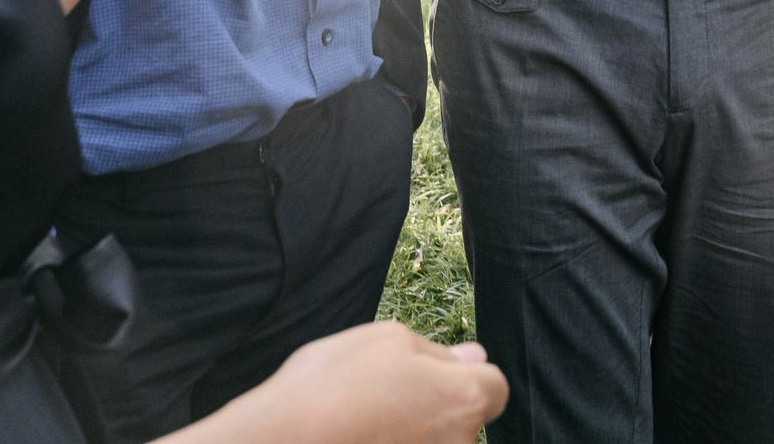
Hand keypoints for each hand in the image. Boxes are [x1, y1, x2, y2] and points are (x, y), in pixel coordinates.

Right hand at [193, 320, 508, 443]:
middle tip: (385, 392)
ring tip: (364, 419)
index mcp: (464, 398)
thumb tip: (473, 356)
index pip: (494, 387)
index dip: (467, 375)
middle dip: (436, 403)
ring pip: (434, 439)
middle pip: (463, 417)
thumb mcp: (386, 339)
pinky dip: (393, 443)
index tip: (433, 373)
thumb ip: (439, 350)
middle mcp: (458, 442)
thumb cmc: (332, 384)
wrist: (279, 441)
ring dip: (413, 429)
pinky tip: (360, 435)